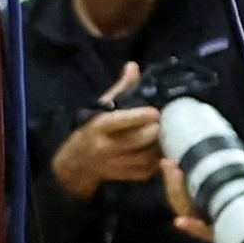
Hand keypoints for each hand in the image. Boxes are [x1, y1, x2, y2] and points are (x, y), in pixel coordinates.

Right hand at [48, 61, 166, 199]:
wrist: (77, 163)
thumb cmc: (91, 130)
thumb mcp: (101, 108)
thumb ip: (120, 89)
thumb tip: (133, 66)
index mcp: (100, 126)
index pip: (121, 121)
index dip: (140, 116)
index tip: (155, 111)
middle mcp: (107, 147)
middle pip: (140, 139)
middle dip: (155, 129)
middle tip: (163, 122)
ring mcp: (117, 164)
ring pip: (148, 155)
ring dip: (160, 144)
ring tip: (166, 134)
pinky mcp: (127, 176)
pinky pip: (149, 169)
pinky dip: (158, 159)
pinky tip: (160, 150)